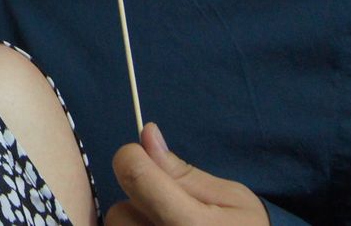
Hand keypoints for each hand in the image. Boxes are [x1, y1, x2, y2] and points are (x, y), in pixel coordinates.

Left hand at [106, 123, 268, 225]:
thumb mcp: (231, 197)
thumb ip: (183, 172)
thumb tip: (147, 134)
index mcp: (191, 225)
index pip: (135, 175)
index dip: (133, 157)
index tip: (143, 157)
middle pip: (121, 209)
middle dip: (141, 202)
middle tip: (175, 212)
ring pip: (119, 225)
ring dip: (138, 222)